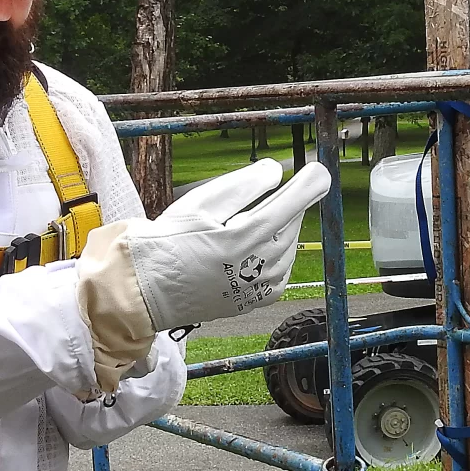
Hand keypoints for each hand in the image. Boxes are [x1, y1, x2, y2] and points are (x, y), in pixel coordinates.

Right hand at [121, 159, 331, 331]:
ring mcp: (261, 287)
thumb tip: (275, 171)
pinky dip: (275, 253)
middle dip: (281, 207)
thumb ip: (242, 186)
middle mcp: (259, 266)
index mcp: (244, 238)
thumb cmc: (169, 243)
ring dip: (277, 230)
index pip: (291, 205)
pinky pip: (282, 269)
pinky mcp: (258, 299)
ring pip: (288, 246)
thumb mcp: (200, 203)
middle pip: (290, 223)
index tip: (320, 171)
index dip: (309, 185)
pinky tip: (253, 249)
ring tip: (243, 228)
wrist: (149, 290)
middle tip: (252, 203)